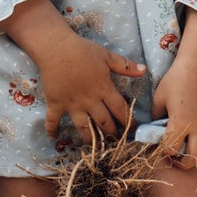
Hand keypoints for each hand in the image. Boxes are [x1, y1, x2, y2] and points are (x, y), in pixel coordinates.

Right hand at [0, 0, 144, 139]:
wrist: (56, 47)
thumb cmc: (83, 50)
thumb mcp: (107, 56)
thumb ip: (125, 66)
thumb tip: (144, 69)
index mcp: (103, 89)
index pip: (120, 109)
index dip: (128, 121)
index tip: (133, 130)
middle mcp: (89, 100)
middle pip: (104, 123)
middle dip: (113, 134)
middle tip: (117, 142)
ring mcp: (71, 104)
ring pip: (83, 128)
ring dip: (90, 139)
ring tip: (95, 148)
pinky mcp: (55, 103)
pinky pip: (53, 120)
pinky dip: (52, 130)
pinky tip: (53, 139)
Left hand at [151, 49, 196, 168]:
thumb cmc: (176, 79)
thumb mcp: (159, 98)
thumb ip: (156, 118)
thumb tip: (156, 131)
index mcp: (180, 123)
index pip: (170, 149)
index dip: (162, 151)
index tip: (159, 148)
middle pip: (193, 158)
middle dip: (182, 162)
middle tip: (176, 158)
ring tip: (191, 151)